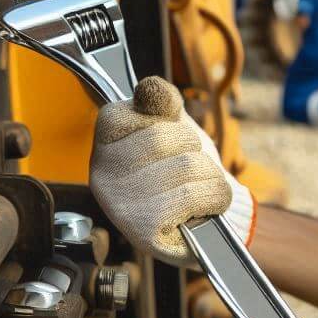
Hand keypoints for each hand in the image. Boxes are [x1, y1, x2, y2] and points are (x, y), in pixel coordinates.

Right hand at [89, 77, 254, 264]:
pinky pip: (195, 195)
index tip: (171, 146)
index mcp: (106, 138)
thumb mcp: (174, 126)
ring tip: (196, 191)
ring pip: (188, 166)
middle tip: (189, 172)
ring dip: (209, 177)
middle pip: (168, 137)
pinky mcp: (142, 230)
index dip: (174, 125)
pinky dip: (215, 198)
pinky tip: (203, 208)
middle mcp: (102, 171)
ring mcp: (119, 204)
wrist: (203, 220)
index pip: (145, 106)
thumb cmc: (184, 170)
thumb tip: (150, 88)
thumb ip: (163, 103)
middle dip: (196, 152)